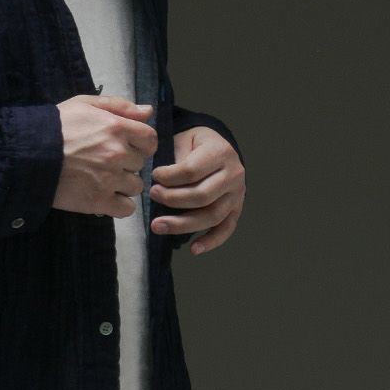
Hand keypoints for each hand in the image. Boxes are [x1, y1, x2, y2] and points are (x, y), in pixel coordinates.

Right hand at [52, 94, 158, 217]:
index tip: (129, 147)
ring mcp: (110, 179)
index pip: (150, 139)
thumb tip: (148, 111)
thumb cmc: (54, 126)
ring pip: (135, 187)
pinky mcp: (99, 201)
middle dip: (127, 163)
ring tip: (103, 180)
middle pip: (140, 163)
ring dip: (124, 184)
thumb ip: (118, 105)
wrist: (28, 155)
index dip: (141, 144)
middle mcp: (118, 153)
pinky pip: (126, 208)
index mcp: (116, 127)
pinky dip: (119, 205)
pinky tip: (105, 197)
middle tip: (106, 162)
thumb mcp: (84, 104)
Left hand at [149, 126, 244, 253]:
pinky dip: (211, 241)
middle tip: (152, 196)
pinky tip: (194, 249)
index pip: (192, 171)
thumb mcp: (184, 140)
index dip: (169, 176)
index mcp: (221, 153)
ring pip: (212, 216)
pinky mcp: (236, 210)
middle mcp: (234, 174)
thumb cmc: (195, 145)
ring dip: (182, 225)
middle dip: (172, 200)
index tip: (153, 175)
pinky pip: (226, 229)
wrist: (216, 148)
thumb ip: (174, 158)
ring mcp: (237, 195)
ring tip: (157, 226)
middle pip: (202, 196)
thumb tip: (157, 181)